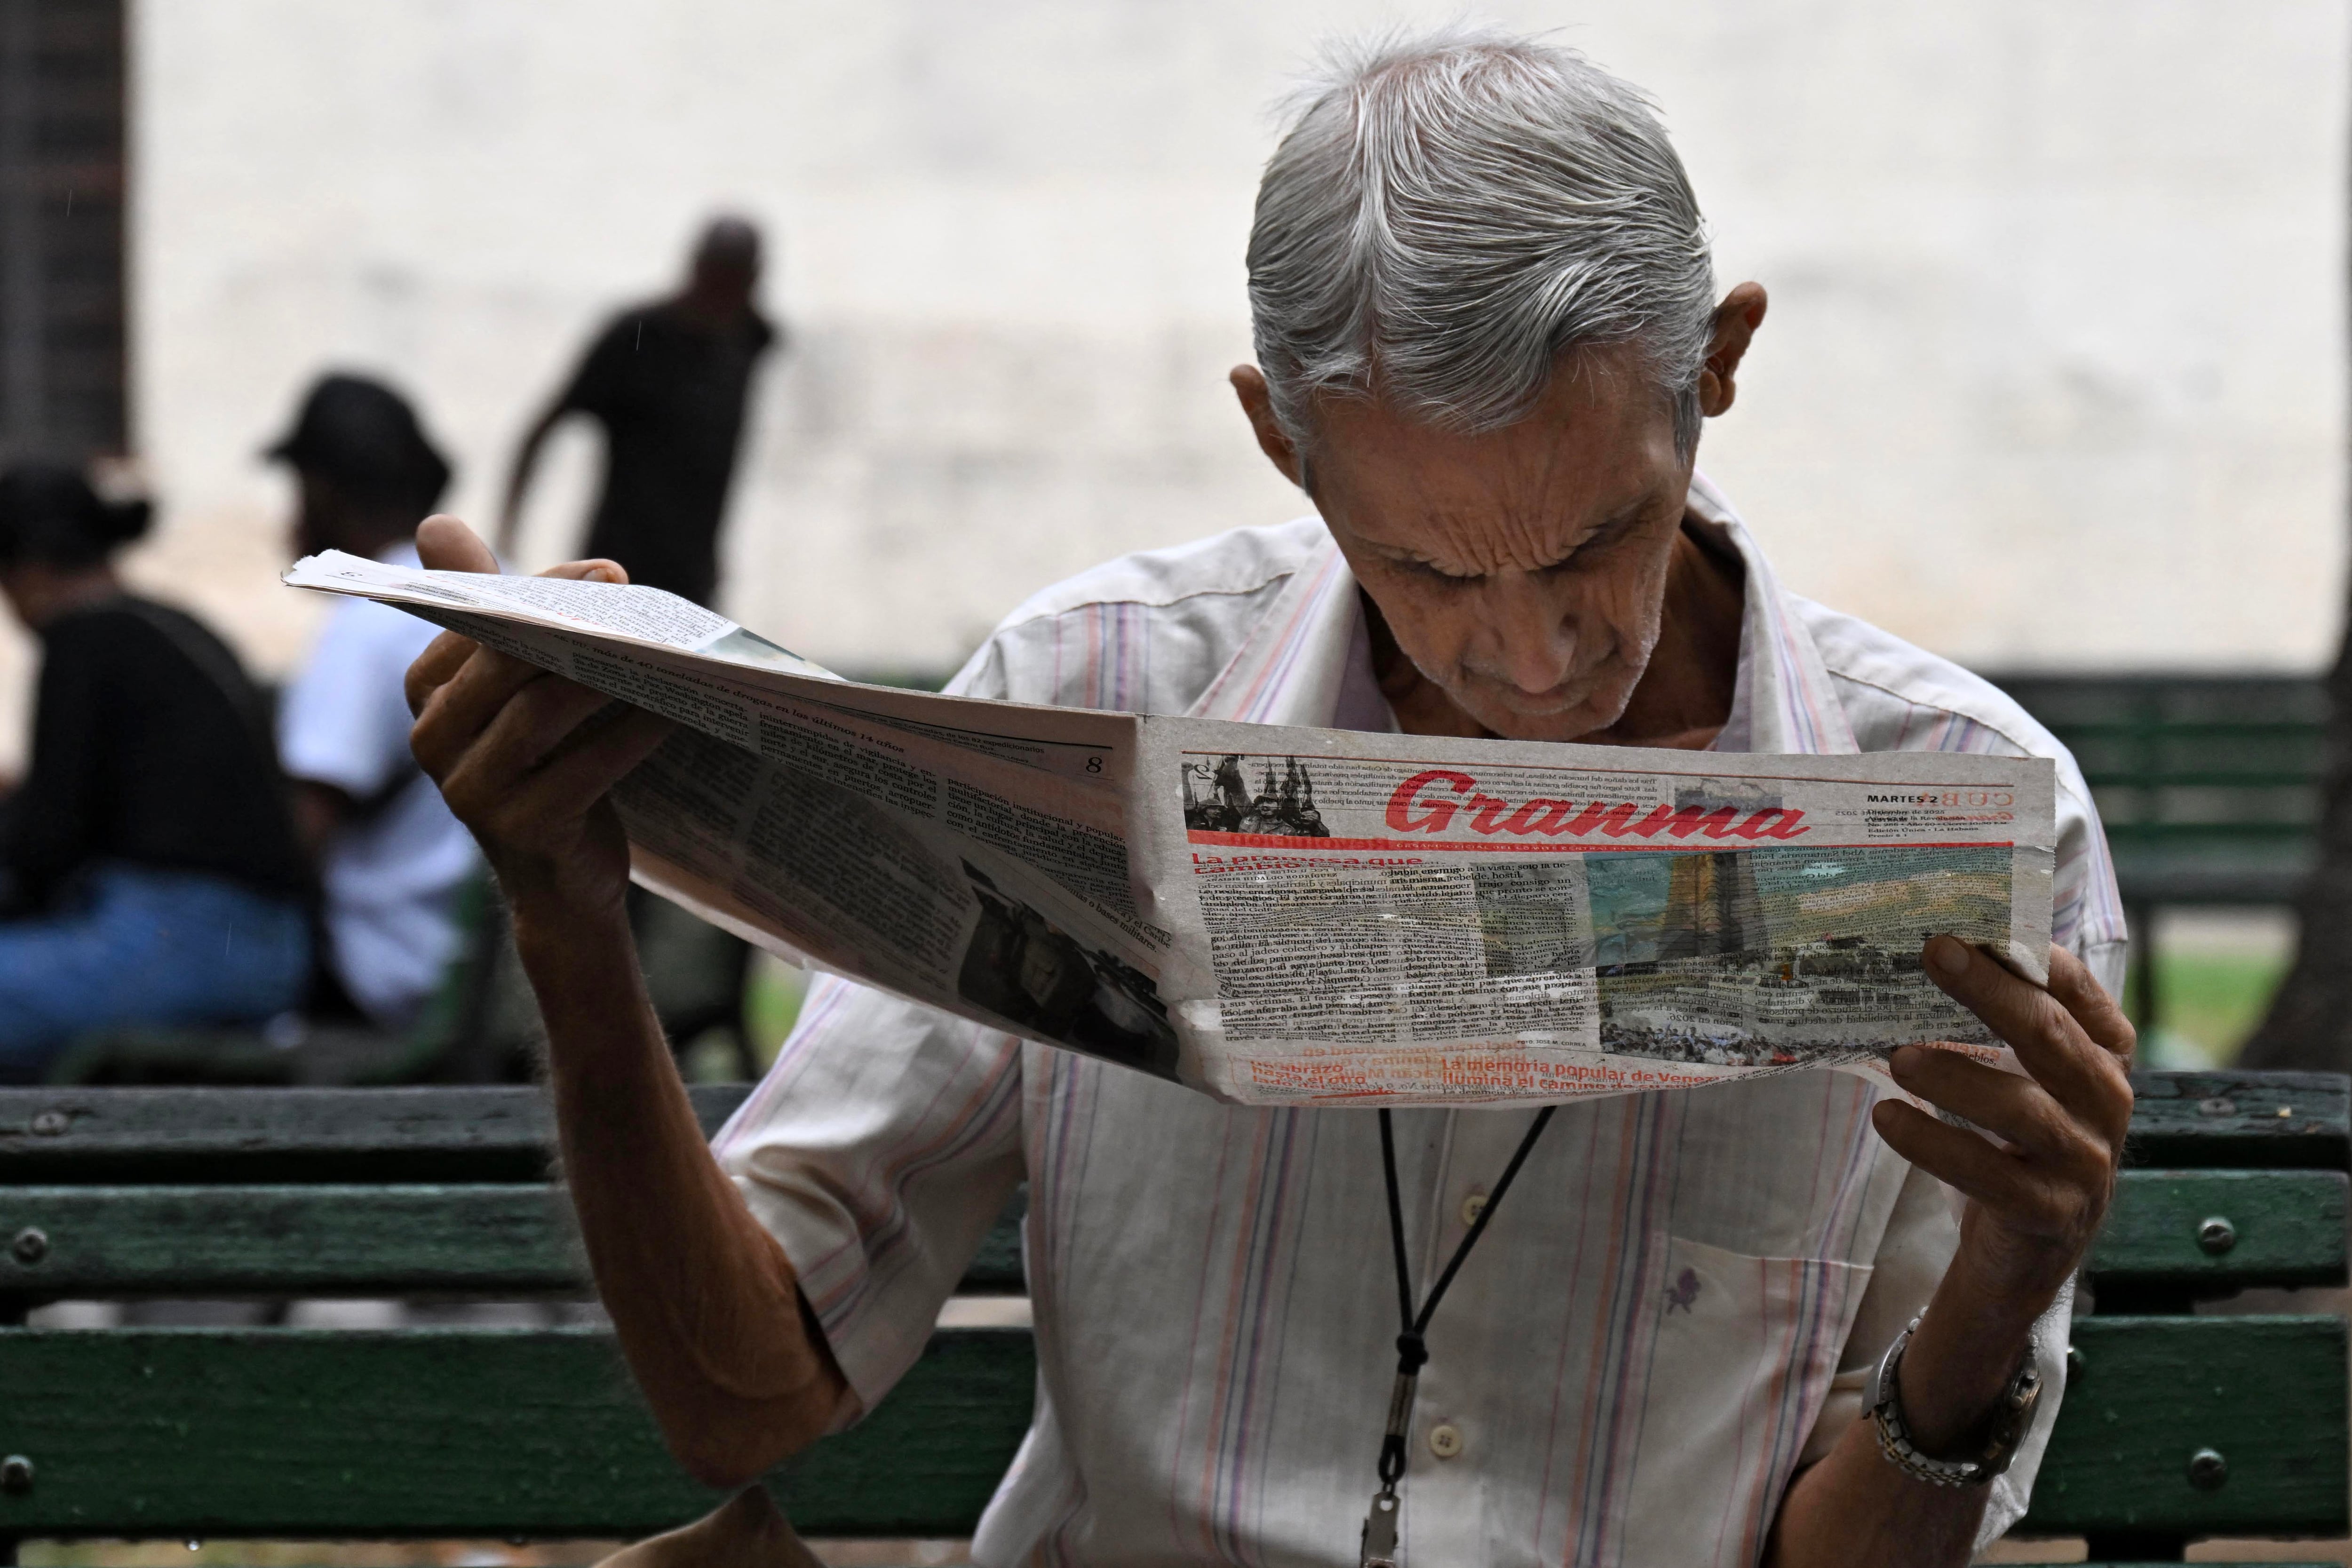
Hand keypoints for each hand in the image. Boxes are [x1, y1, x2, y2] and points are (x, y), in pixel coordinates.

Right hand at [404, 514, 674, 923]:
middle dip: (572, 626)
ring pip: (540, 716)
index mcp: (426, 693)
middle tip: (635, 600)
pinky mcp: (521, 833)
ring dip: (606, 680)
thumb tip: (434, 523)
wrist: (562, 885)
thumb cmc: (547, 765)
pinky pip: (583, 771)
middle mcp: (432, 741)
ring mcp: (470, 793)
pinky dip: (631, 736)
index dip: (542, 592)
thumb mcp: (515, 688)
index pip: (478, 624)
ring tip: (660, 654)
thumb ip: (489, 610)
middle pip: (505, 666)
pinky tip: (673, 712)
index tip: (606, 571)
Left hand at [1873, 939, 2135, 1314]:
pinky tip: (1889, 1119)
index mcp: (2104, 1060)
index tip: (1980, 923)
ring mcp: (2084, 1164)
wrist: (2025, 1256)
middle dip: (1992, 991)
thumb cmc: (2016, 1145)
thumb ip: (2002, 1023)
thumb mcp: (2023, 1078)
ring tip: (1899, 1056)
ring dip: (1957, 1076)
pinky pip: (1990, 1175)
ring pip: (2023, 1110)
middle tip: (1935, 952)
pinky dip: (1935, 1144)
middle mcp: (2106, 1105)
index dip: (2037, 956)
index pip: (2082, 994)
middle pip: (2051, 1037)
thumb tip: (1933, 949)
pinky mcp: (2048, 1214)